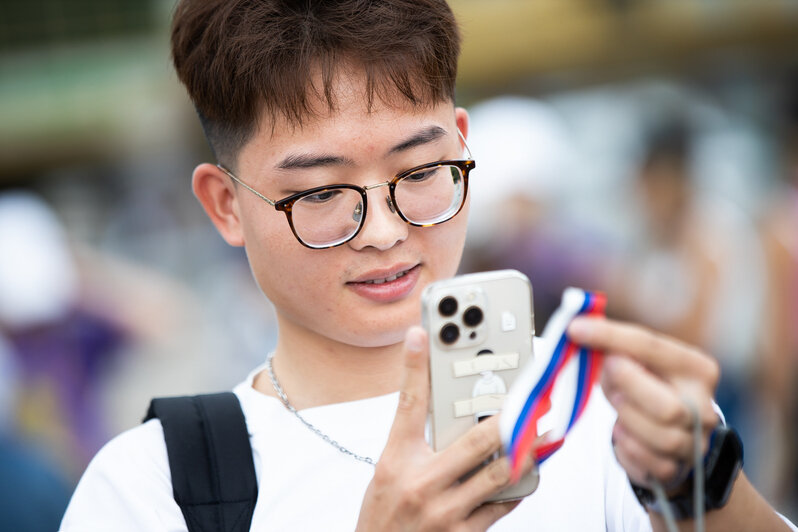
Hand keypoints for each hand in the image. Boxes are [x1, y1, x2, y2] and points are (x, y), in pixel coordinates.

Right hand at [355, 326, 529, 531]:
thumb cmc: (383, 513)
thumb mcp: (388, 470)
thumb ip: (412, 438)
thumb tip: (435, 403)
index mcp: (397, 460)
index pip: (408, 403)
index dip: (414, 367)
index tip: (421, 335)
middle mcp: (421, 483)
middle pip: (476, 440)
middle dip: (513, 419)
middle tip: (536, 402)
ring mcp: (445, 512)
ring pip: (499, 474)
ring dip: (527, 453)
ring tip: (546, 435)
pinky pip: (500, 506)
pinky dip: (517, 487)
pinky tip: (528, 473)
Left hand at [567, 317, 719, 489]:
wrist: (669, 436)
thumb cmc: (647, 389)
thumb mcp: (636, 363)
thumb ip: (614, 347)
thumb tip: (578, 327)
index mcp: (698, 370)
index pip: (653, 347)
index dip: (610, 336)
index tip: (575, 328)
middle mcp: (705, 407)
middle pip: (667, 406)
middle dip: (628, 388)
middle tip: (607, 375)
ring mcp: (695, 442)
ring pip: (660, 437)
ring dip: (626, 418)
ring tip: (618, 404)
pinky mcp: (676, 469)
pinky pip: (644, 460)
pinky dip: (624, 444)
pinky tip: (622, 431)